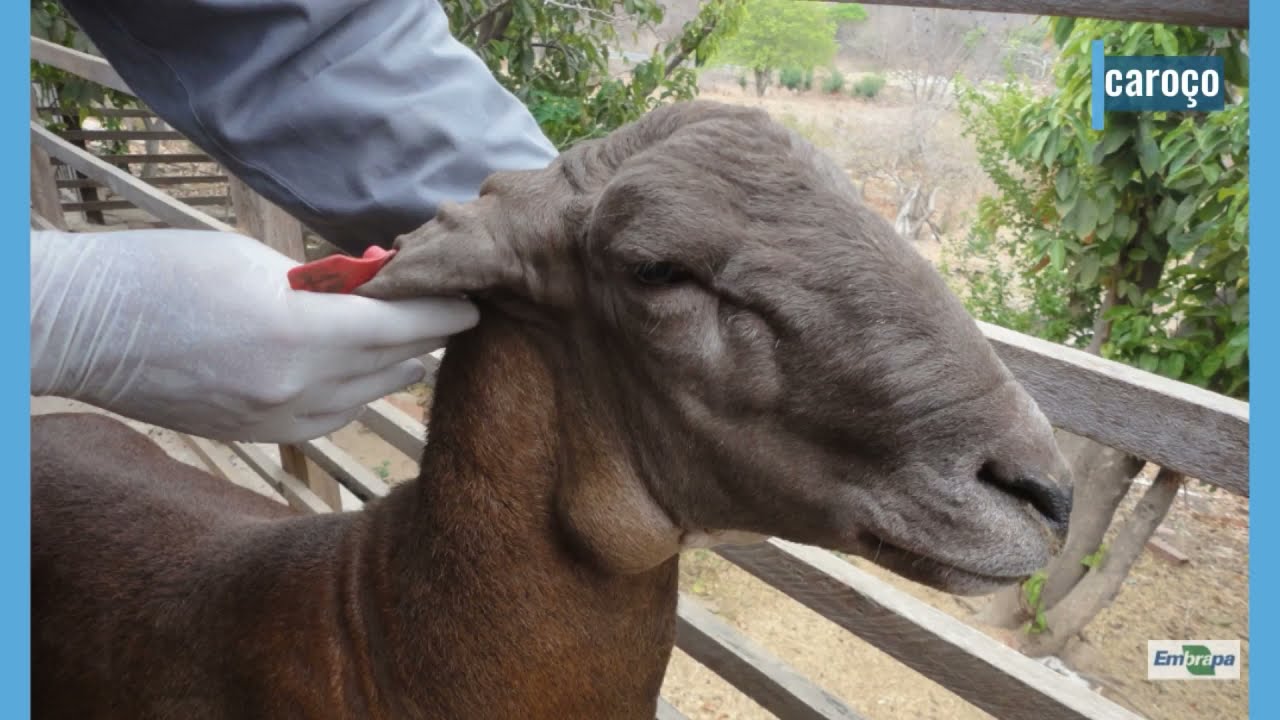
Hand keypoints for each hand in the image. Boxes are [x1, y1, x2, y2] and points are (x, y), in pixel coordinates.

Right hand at [31, 229, 476, 442]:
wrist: (85, 331)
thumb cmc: (162, 273)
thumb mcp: (255, 260)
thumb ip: (326, 284)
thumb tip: (376, 291)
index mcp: (300, 336)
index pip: (405, 328)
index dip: (447, 313)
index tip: (477, 300)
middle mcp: (297, 390)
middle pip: (396, 365)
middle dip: (429, 337)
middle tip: (454, 310)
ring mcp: (276, 421)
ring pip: (368, 396)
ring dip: (395, 366)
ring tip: (414, 337)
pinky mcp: (259, 435)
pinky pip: (332, 417)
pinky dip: (355, 390)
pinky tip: (361, 368)